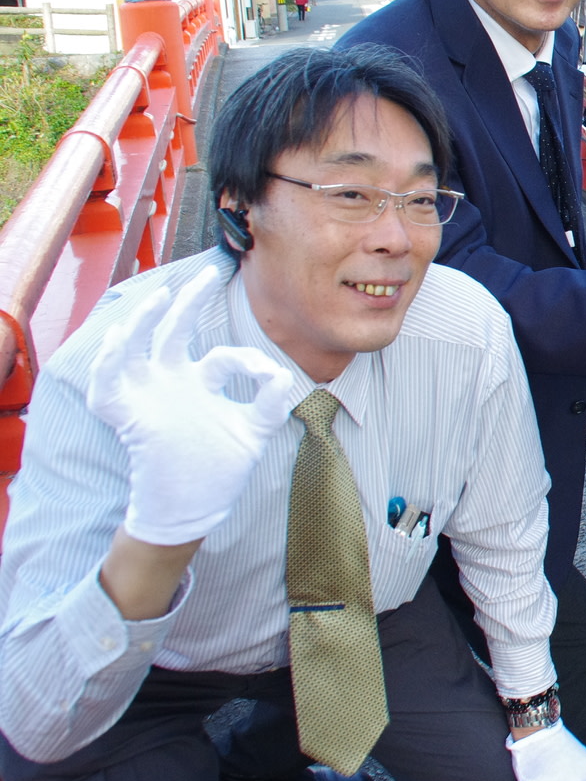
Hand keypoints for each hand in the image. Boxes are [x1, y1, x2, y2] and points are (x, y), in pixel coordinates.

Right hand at [86, 266, 293, 545]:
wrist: (193, 506)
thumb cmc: (220, 470)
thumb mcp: (255, 431)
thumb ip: (272, 403)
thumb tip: (282, 373)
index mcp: (201, 383)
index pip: (223, 356)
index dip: (248, 360)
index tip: (270, 375)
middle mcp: (172, 381)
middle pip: (175, 331)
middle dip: (189, 301)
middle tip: (208, 273)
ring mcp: (147, 393)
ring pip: (137, 345)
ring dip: (144, 321)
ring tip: (160, 297)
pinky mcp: (126, 412)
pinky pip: (108, 379)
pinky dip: (110, 357)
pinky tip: (120, 335)